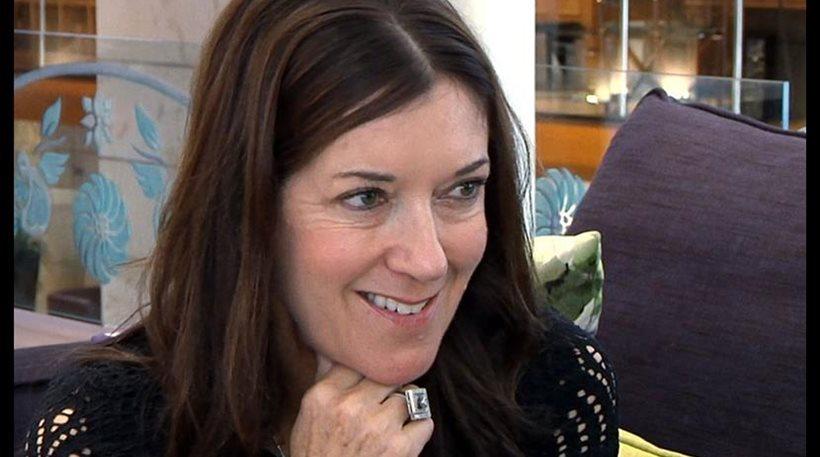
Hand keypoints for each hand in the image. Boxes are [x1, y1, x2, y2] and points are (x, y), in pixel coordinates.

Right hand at [288, 355, 433, 455]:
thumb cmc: (317, 455)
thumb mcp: (309, 417)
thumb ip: (325, 381)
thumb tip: (334, 349)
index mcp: (324, 396)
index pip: (357, 362)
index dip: (368, 371)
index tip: (371, 380)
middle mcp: (351, 407)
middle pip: (386, 374)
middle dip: (389, 388)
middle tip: (385, 401)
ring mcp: (378, 426)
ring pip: (409, 395)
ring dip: (405, 407)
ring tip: (394, 420)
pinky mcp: (401, 447)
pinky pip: (424, 421)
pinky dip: (418, 429)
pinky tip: (405, 437)